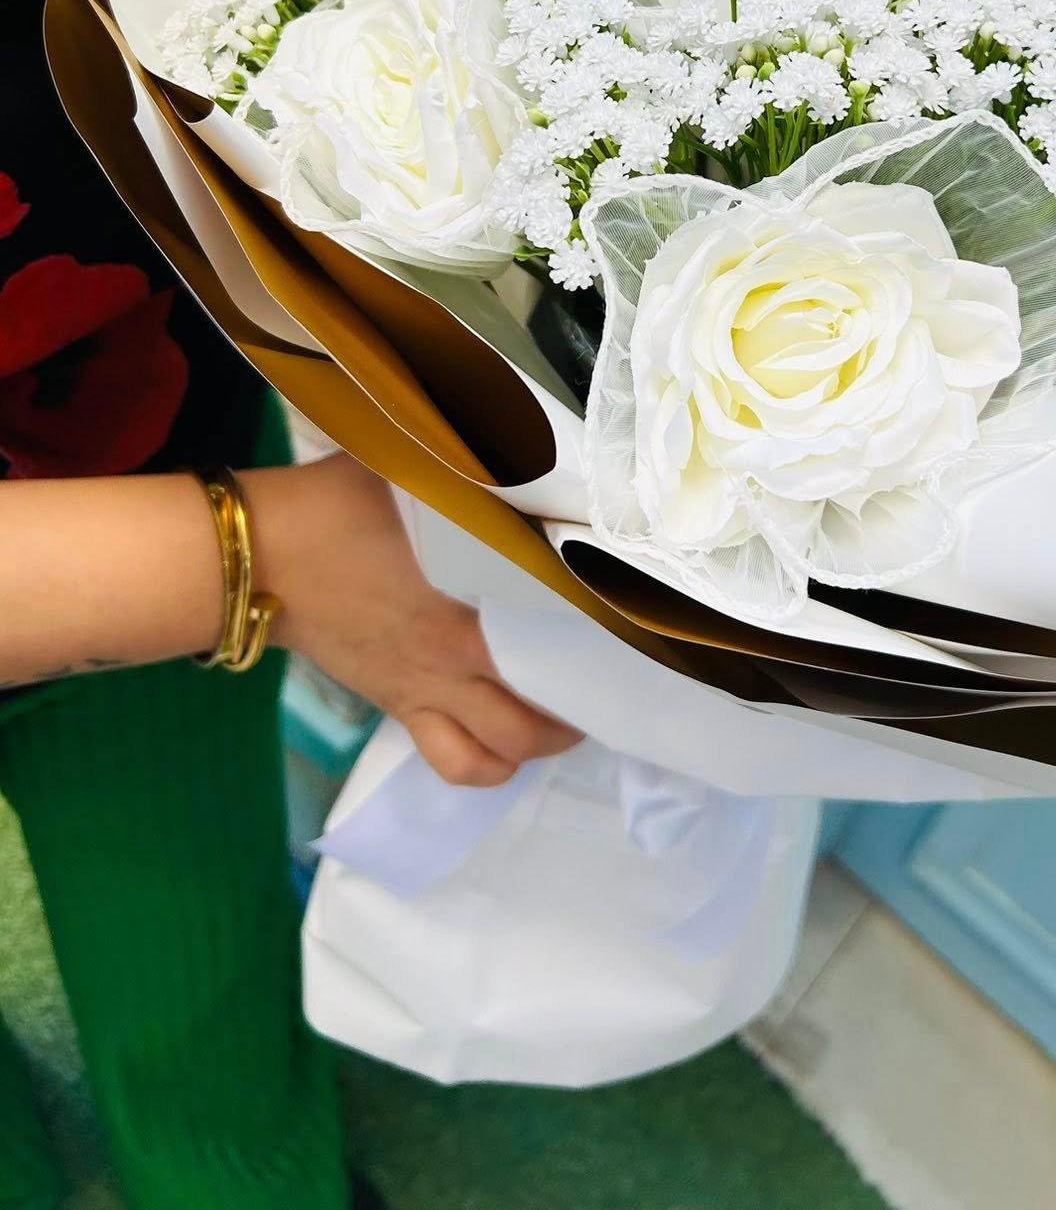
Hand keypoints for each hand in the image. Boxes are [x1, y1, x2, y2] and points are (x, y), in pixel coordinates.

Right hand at [250, 453, 579, 786]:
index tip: (630, 622)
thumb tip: (533, 446)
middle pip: (539, 710)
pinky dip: (485, 766)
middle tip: (601, 678)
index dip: (603, 633)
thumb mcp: (426, 470)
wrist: (267, 554)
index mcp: (476, 599)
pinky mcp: (399, 707)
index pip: (561, 631)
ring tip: (562, 716)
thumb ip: (483, 468)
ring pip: (502, 750)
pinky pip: (452, 762)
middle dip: (580, 704)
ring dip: (539, 742)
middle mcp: (460, 658)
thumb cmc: (345, 502)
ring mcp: (429, 691)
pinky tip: (501, 747)